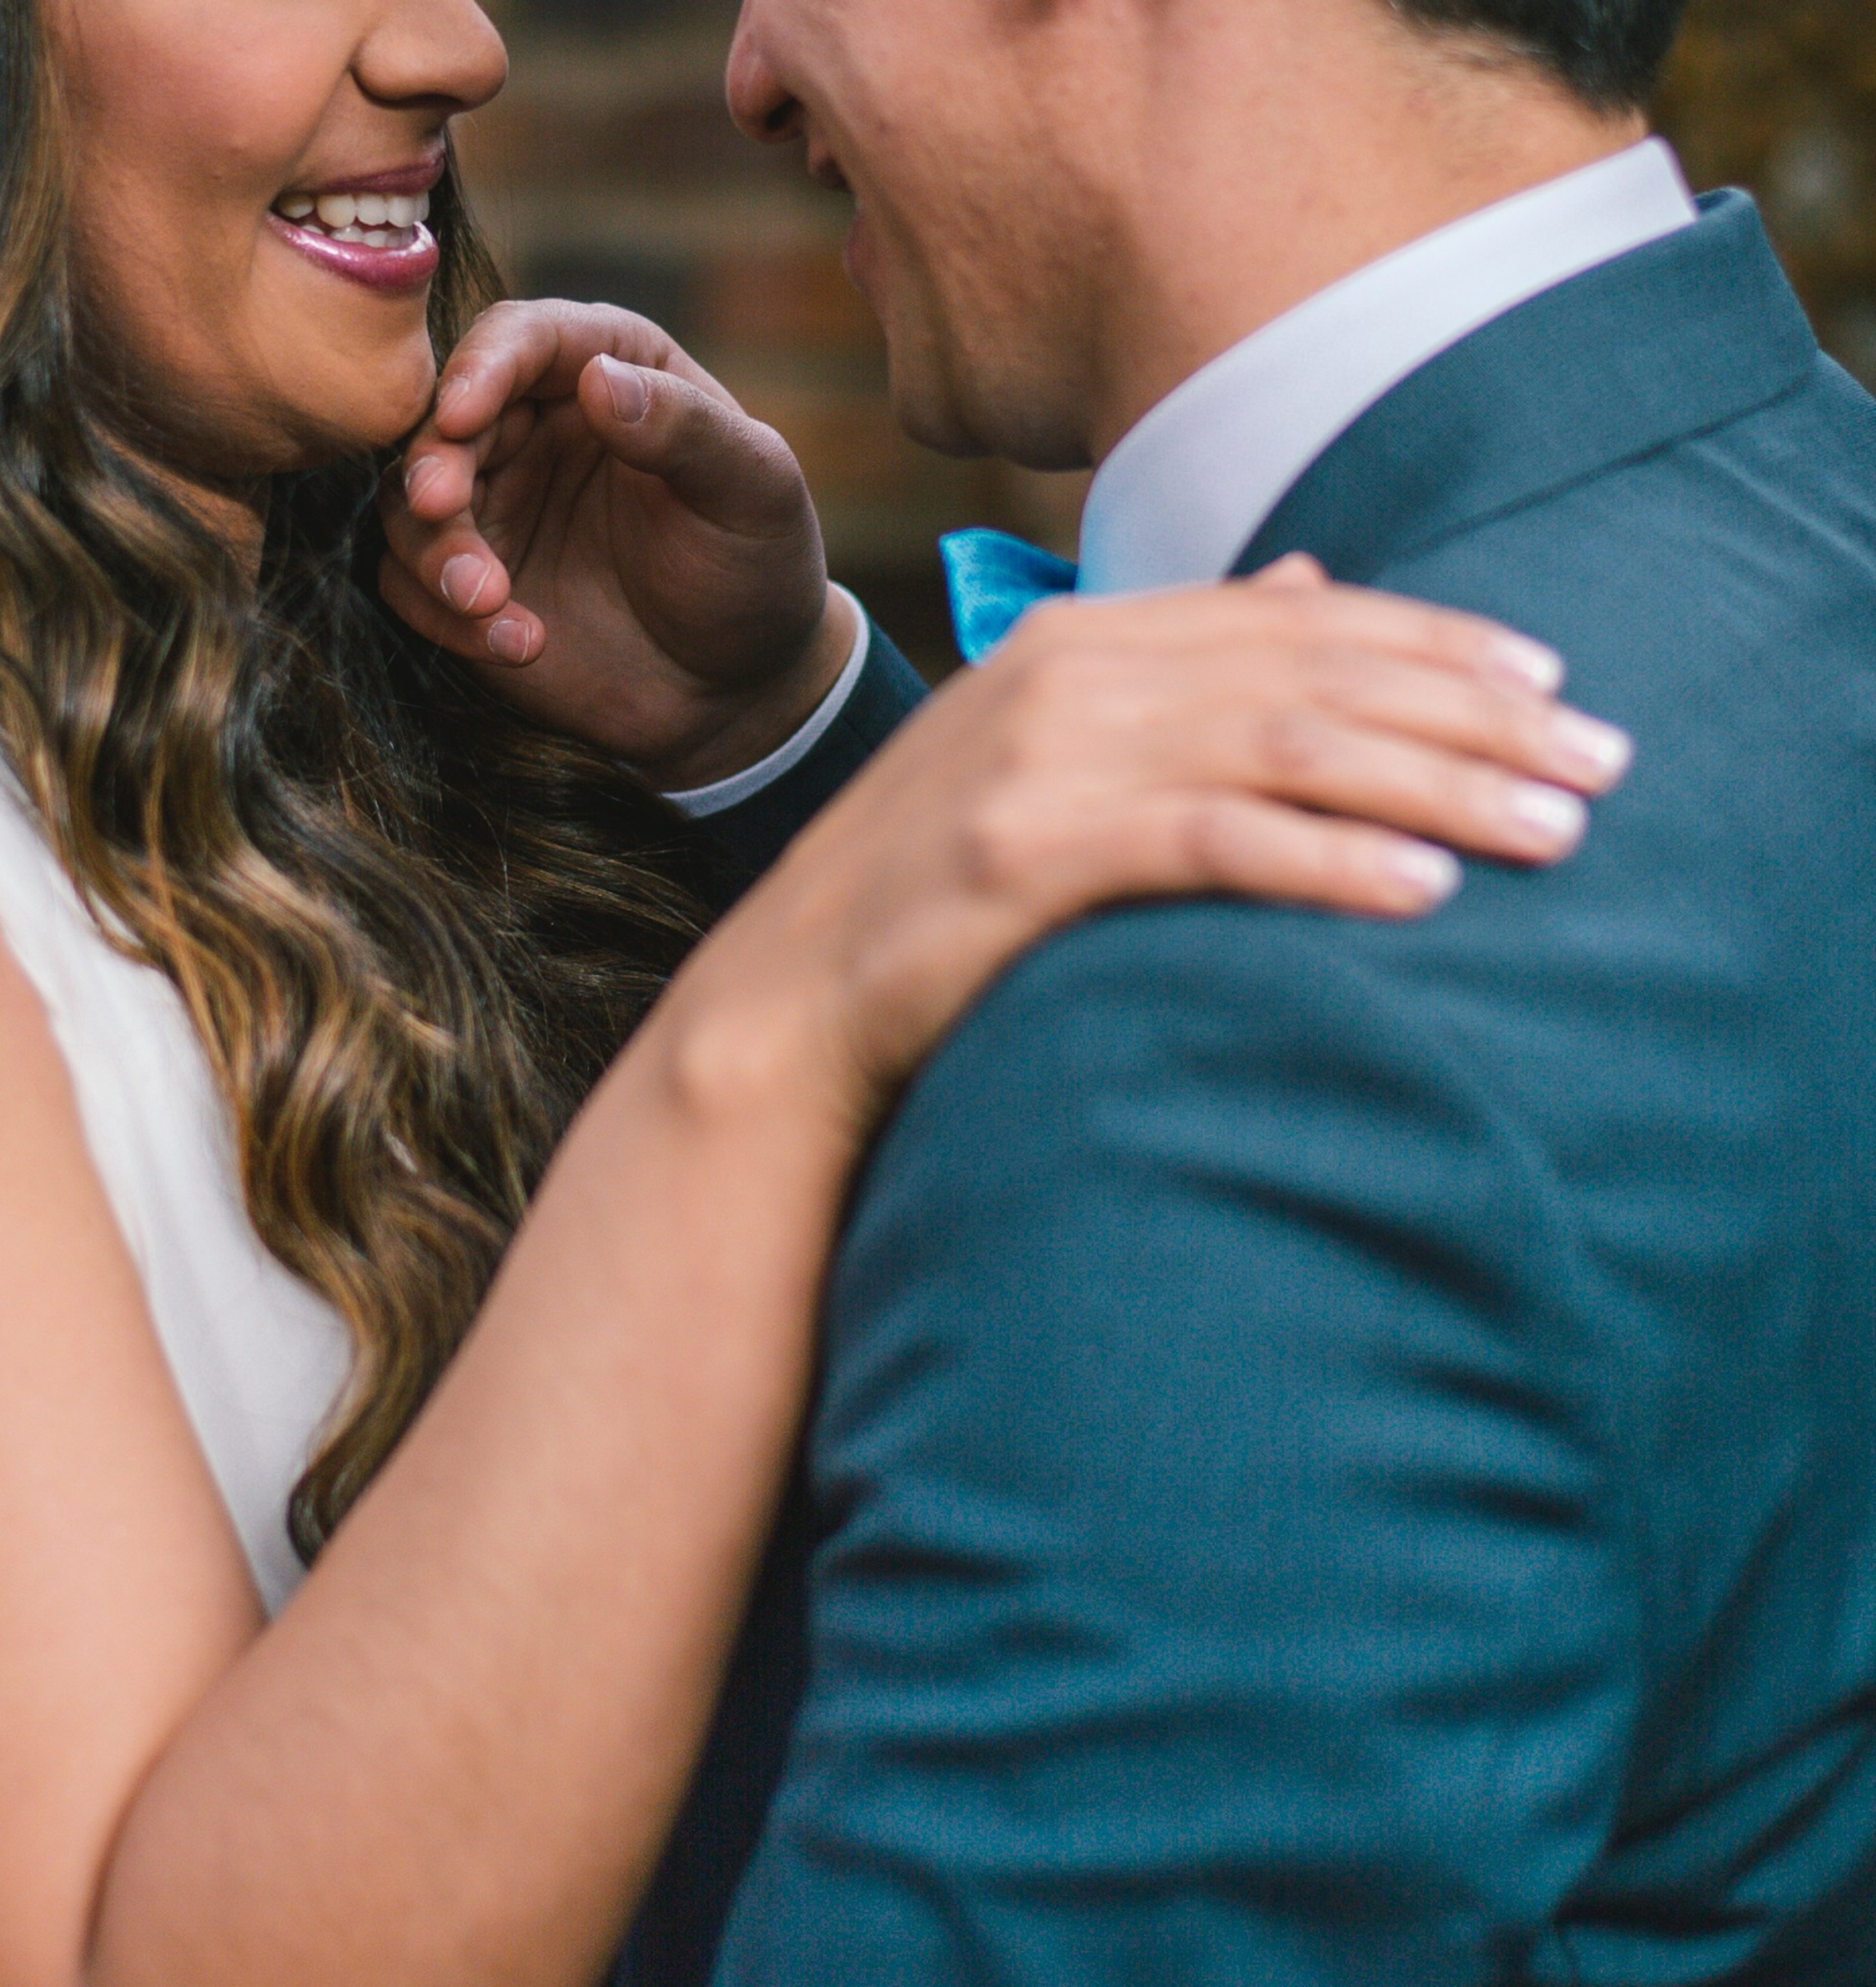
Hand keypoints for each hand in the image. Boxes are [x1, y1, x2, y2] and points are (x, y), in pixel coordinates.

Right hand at [380, 301, 853, 791]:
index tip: (462, 412)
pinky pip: (413, 586)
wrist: (739, 688)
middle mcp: (533, 425)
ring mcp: (496, 505)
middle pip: (442, 418)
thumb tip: (601, 379)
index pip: (520, 338)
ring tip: (493, 603)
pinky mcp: (469, 582)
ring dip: (436, 551)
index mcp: (606, 368)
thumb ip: (686, 429)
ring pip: (412, 505)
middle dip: (434, 463)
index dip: (481, 366)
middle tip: (443, 508)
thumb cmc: (756, 569)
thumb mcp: (753, 491)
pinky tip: (520, 646)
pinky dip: (446, 617)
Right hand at [668, 560, 1630, 1121]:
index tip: (1549, 685)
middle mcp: (1061, 673)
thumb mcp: (1045, 752)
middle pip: (1311, 671)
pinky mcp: (1021, 856)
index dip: (1433, 643)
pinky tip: (1421, 890)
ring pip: (1282, 745)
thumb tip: (1310, 582)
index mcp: (1076, 636)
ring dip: (1436, 786)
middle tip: (1600, 762)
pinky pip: (1208, 841)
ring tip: (1553, 830)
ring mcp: (1035, 760)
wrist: (785, 1005)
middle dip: (1472, 716)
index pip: (1293, 616)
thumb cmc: (930, 893)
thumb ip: (1175, 667)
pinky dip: (1326, 859)